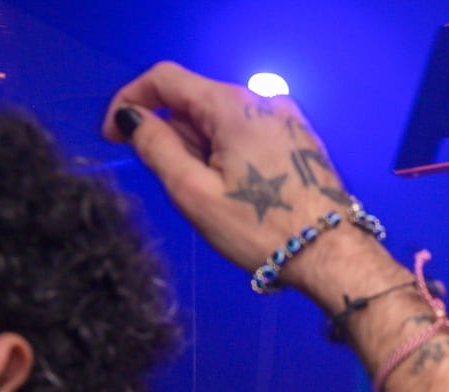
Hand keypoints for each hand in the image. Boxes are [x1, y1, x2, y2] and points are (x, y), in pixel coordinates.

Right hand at [104, 63, 391, 297]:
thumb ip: (156, 147)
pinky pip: (248, 135)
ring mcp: (286, 119)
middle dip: (172, 135)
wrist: (332, 255)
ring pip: (221, 121)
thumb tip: (133, 118)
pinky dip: (228, 154)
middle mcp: (263, 100)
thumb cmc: (264, 229)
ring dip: (201, 149)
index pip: (165, 78)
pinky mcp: (300, 141)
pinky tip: (237, 192)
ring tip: (214, 196)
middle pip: (195, 101)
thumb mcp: (194, 192)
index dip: (131, 101)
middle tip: (174, 183)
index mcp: (233, 105)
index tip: (116, 135)